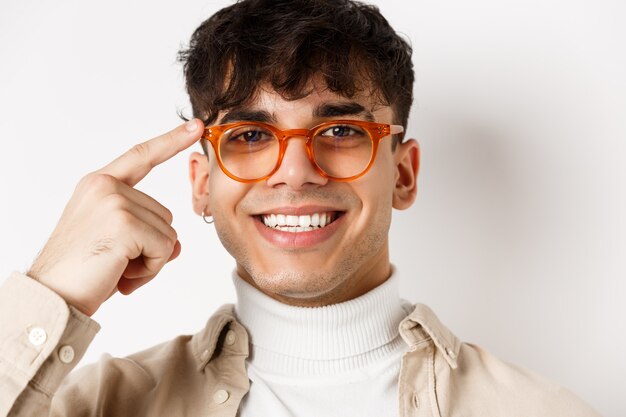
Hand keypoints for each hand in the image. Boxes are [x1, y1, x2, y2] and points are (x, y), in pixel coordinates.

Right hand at [27, 119, 202, 315]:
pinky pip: (165, 248)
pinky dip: (150, 269)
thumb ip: (145, 232)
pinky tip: (121, 276)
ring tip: (115, 269)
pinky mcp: (124, 223)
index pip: (141, 156)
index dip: (170, 141)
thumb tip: (176, 245)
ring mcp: (115, 202)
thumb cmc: (80, 272)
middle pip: (165, 215)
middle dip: (150, 247)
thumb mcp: (115, 242)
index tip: (195, 126)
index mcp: (98, 184)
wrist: (51, 297)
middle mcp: (106, 186)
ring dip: (150, 260)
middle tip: (116, 262)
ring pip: (168, 234)